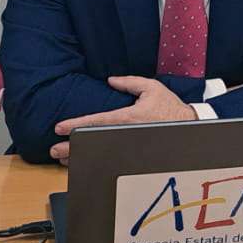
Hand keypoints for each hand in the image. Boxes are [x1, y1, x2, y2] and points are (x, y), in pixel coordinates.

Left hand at [50, 75, 194, 162]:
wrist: (188, 127)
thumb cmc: (170, 108)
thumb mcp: (151, 88)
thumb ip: (129, 82)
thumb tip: (110, 80)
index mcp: (128, 117)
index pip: (96, 121)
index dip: (76, 124)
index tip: (60, 127)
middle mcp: (125, 134)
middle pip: (93, 142)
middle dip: (72, 148)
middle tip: (54, 151)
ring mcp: (128, 146)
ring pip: (99, 154)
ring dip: (80, 157)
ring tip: (63, 159)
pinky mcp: (134, 154)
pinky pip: (111, 159)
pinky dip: (96, 161)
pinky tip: (83, 162)